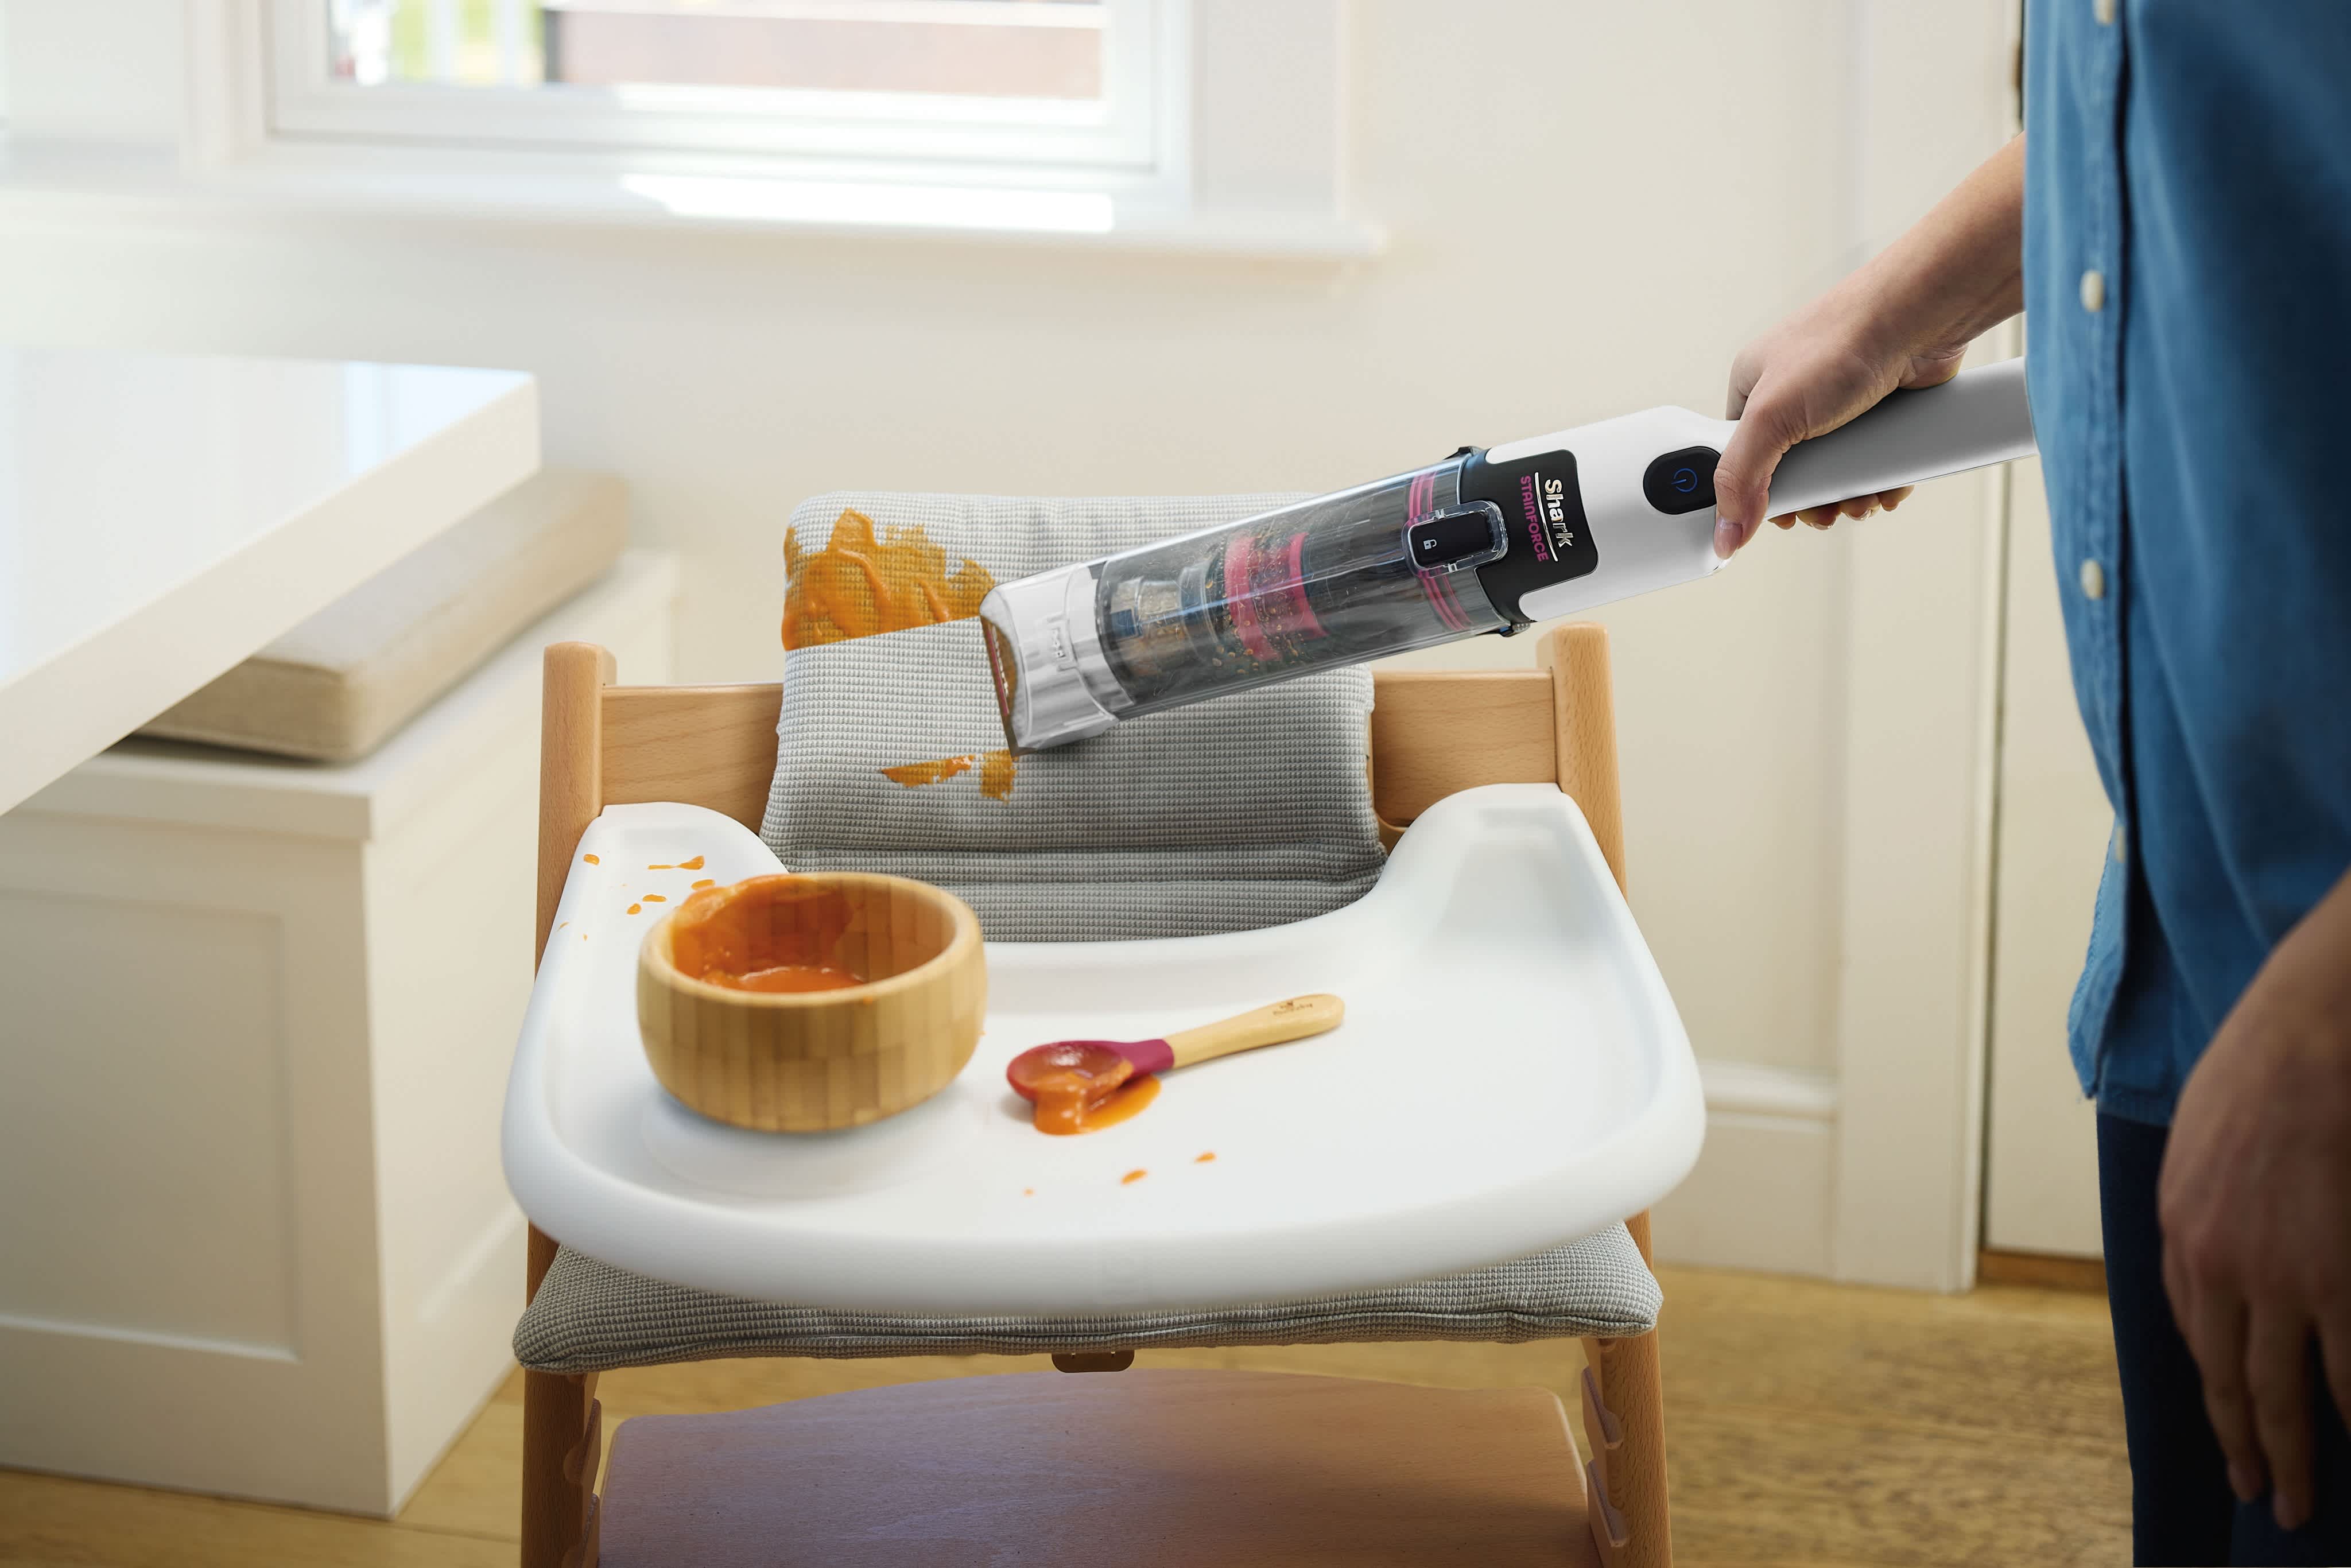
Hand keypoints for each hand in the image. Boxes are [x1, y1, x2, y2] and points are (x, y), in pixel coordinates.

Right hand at [1712, 134, 2026, 558]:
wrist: (1921, 316)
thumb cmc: (1843, 340)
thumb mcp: (1772, 416)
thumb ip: (1742, 478)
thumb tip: (1727, 533)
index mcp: (1752, 389)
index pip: (1737, 458)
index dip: (1753, 494)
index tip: (1776, 517)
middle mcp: (1793, 395)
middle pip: (1790, 472)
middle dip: (1810, 500)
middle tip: (1823, 512)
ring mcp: (1839, 404)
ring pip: (1834, 470)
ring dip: (1847, 495)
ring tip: (1858, 499)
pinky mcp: (1880, 411)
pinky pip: (1872, 460)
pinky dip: (1879, 479)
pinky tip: (1886, 485)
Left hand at [2160, 869, 2350, 1532]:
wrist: (2312, 1035)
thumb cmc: (2259, 1072)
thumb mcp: (2198, 1143)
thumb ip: (2205, 1206)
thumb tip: (2220, 1246)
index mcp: (2180, 1232)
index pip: (2196, 1333)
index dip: (2216, 1384)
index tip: (2232, 1419)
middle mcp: (2218, 1267)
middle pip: (2229, 1380)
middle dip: (2245, 1446)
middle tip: (2260, 1494)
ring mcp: (2281, 1278)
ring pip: (2284, 1394)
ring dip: (2293, 1456)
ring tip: (2296, 1500)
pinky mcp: (2339, 1277)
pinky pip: (2350, 1371)